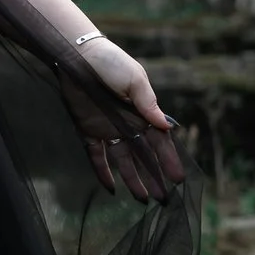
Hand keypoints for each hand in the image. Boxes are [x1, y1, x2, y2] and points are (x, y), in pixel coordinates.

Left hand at [66, 36, 186, 201]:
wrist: (75, 54)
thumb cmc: (109, 62)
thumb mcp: (134, 79)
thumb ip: (147, 103)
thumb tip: (166, 126)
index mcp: (142, 112)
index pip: (160, 142)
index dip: (169, 160)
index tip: (179, 179)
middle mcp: (127, 124)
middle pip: (143, 156)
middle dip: (154, 176)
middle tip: (164, 198)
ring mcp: (107, 128)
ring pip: (123, 161)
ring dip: (133, 179)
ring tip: (143, 199)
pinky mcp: (87, 129)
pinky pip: (96, 155)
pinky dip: (102, 171)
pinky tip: (111, 188)